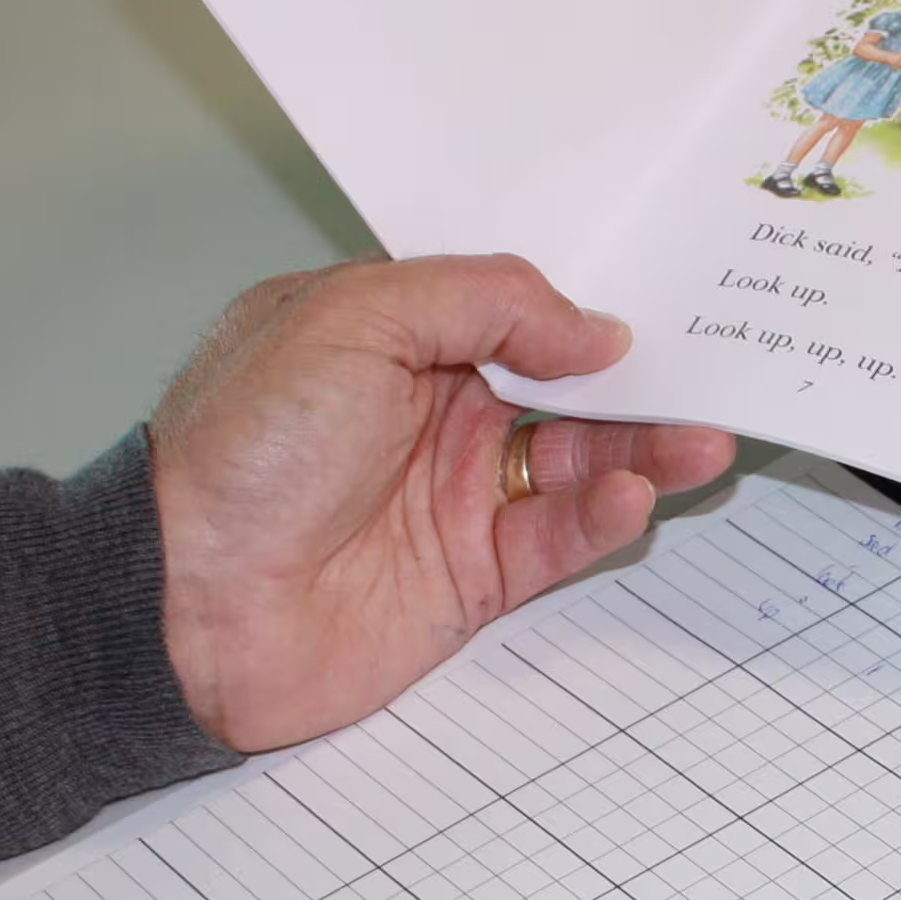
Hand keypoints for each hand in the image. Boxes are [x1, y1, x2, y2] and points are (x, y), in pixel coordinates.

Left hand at [148, 255, 735, 750]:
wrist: (183, 603)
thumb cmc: (240, 452)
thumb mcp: (353, 320)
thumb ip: (482, 302)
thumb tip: (590, 328)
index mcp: (395, 336)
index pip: (516, 309)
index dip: (585, 304)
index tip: (663, 297)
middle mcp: (431, 412)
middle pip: (566, 387)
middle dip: (641, 379)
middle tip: (717, 368)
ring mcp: (455, 497)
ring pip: (578, 463)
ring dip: (644, 449)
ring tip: (703, 438)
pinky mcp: (472, 579)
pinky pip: (559, 539)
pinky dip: (604, 517)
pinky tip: (631, 493)